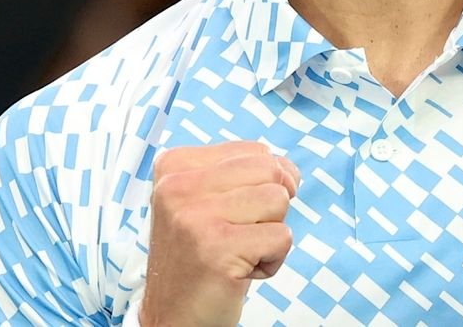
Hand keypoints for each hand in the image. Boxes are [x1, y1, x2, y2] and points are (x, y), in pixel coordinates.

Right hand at [139, 141, 300, 326]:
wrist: (173, 317)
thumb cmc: (200, 257)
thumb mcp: (206, 201)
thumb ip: (242, 173)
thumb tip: (289, 171)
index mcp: (175, 166)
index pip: (256, 151)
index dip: (262, 186)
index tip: (229, 216)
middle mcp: (178, 186)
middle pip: (271, 171)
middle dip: (269, 208)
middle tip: (237, 236)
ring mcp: (195, 216)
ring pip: (279, 201)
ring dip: (269, 234)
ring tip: (237, 252)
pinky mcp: (217, 248)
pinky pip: (282, 237)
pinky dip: (272, 260)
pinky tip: (240, 271)